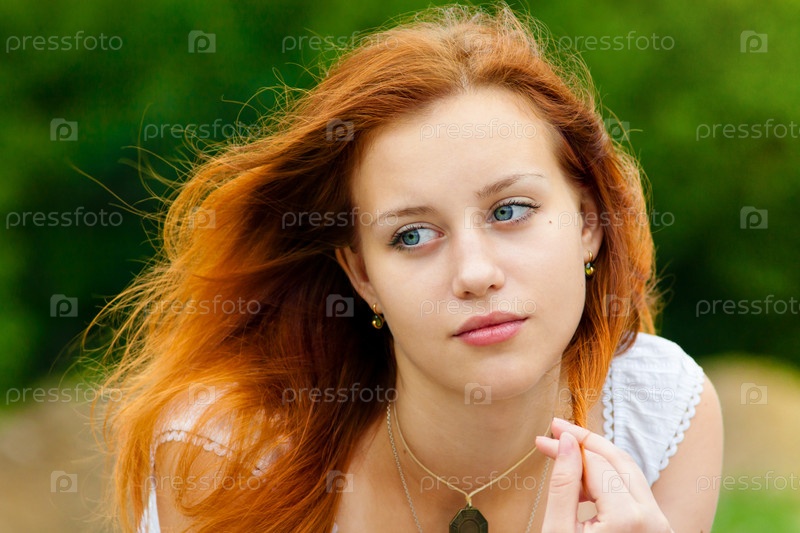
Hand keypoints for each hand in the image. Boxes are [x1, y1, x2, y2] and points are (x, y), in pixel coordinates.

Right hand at [535, 417, 672, 532]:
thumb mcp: (558, 530)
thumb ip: (563, 485)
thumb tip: (566, 442)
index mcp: (628, 518)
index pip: (595, 463)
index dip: (566, 446)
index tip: (543, 439)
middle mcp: (652, 518)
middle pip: (618, 460)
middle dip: (586, 443)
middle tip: (557, 429)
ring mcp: (660, 525)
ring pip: (629, 473)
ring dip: (598, 459)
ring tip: (567, 454)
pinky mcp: (658, 529)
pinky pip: (635, 492)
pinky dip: (610, 480)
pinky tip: (584, 484)